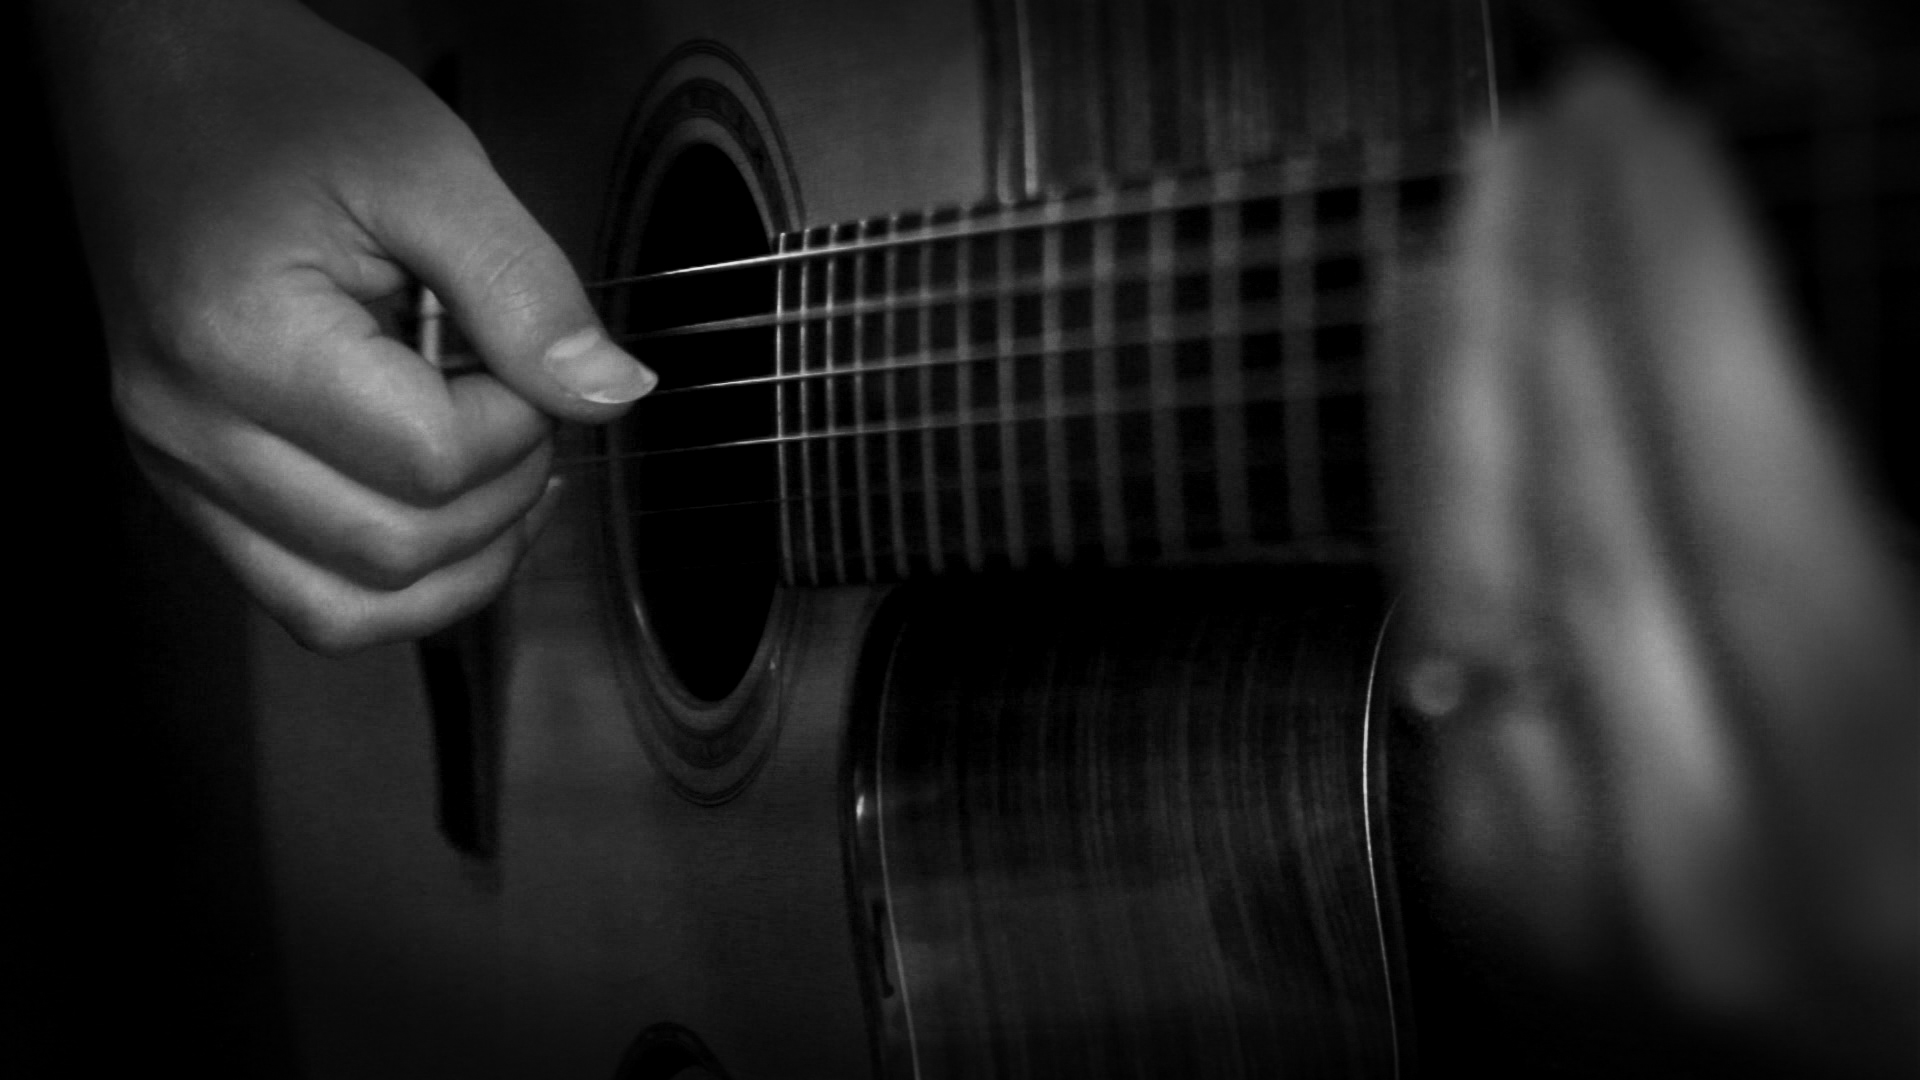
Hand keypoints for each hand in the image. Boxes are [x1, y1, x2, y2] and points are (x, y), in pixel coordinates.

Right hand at [38, 0, 654, 651]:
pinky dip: (396, 582)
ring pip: (344, 610)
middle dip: (500, 499)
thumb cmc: (277, 102)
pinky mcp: (187, 481)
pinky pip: (303, 595)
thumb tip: (614, 394)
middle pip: (394, 553)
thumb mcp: (430, 166)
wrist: (151, 72)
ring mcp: (175, 467)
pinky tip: (453, 513)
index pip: (431, 462)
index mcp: (239, 342)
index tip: (534, 360)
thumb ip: (527, 291)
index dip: (520, 425)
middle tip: (523, 408)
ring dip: (458, 568)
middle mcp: (187, 429)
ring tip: (503, 479)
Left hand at [1389, 59, 1915, 1070]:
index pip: (1726, 474)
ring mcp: (1559, 877)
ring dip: (1465, 363)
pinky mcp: (1491, 884)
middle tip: (1550, 137)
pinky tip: (1430, 391)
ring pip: (1476, 564)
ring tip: (1473, 217)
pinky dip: (1427, 491)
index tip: (1640, 142)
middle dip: (1557, 280)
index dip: (1673, 277)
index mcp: (1856, 811)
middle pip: (1579, 497)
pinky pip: (1436, 646)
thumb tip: (1741, 367)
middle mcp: (1682, 851)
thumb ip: (1869, 572)